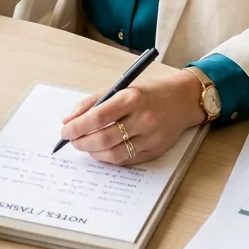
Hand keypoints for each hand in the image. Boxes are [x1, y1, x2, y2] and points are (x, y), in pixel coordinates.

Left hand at [60, 68, 206, 164]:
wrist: (184, 100)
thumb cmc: (149, 92)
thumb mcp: (121, 87)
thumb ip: (94, 102)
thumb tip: (69, 120)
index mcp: (132, 98)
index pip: (97, 117)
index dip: (77, 127)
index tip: (65, 130)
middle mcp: (143, 118)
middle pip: (104, 139)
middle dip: (82, 142)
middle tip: (72, 140)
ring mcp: (151, 137)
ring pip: (114, 154)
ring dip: (93, 152)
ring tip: (85, 145)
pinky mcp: (156, 151)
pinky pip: (126, 161)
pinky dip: (109, 158)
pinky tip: (102, 151)